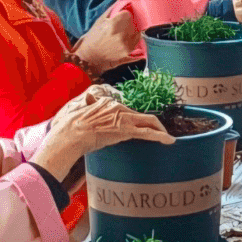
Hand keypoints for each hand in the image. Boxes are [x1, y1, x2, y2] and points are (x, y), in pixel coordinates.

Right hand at [31, 92, 173, 178]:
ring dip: (161, 129)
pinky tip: (170, 140)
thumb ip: (88, 106)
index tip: (138, 125)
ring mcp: (124, 119)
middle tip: (160, 131)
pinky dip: (161, 136)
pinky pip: (149, 133)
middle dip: (154, 123)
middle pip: (142, 114)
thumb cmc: (71, 127)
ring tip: (168, 137)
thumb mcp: (80, 112)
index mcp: (108, 103)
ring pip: (149, 121)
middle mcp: (118, 108)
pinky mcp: (127, 131)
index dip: (134, 119)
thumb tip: (88, 100)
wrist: (71, 135)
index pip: (127, 110)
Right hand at [74, 7, 139, 72]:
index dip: (124, 15)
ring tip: (122, 33)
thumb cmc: (92, 39)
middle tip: (121, 25)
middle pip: (134, 23)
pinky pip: (137, 42)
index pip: (128, 14)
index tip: (121, 17)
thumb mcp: (99, 21)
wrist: (89, 58)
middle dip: (129, 23)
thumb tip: (121, 0)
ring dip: (133, 31)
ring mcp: (126, 45)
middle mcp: (122, 35)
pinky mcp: (128, 52)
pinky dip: (134, 40)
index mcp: (114, 25)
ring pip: (138, 32)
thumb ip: (112, 10)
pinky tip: (125, 40)